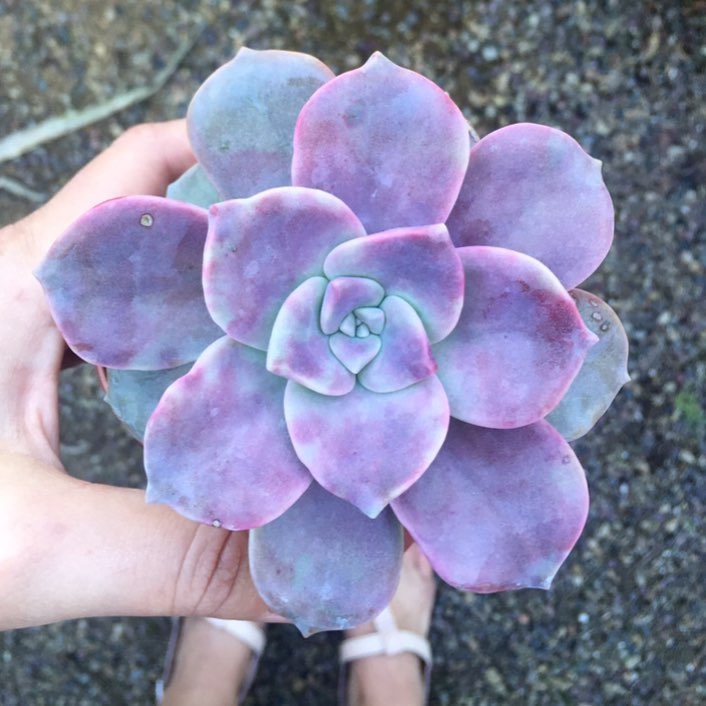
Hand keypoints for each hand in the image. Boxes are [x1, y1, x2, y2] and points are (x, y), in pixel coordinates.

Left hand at [0, 122, 279, 628]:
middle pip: (164, 224)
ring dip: (221, 303)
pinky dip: (183, 353)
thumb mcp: (21, 543)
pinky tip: (227, 390)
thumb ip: (170, 559)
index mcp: (23, 278)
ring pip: (148, 285)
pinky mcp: (28, 373)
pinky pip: (127, 340)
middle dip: (253, 236)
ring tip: (302, 327)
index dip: (234, 154)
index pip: (147, 168)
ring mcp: (30, 326)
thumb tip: (299, 571)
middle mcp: (33, 285)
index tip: (314, 178)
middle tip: (334, 268)